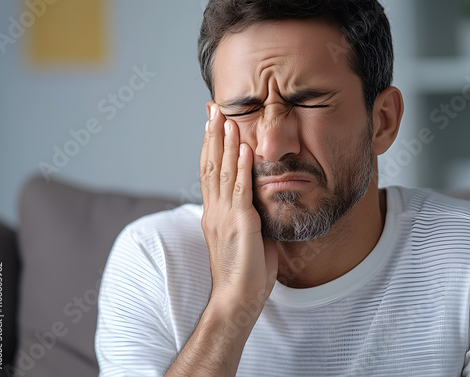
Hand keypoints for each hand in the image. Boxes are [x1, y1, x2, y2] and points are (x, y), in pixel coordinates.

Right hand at [200, 104, 277, 308]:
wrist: (236, 299)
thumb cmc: (244, 271)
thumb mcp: (246, 236)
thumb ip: (249, 213)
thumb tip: (260, 197)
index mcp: (215, 212)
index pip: (209, 171)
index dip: (210, 146)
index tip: (211, 124)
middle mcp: (214, 209)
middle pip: (210, 165)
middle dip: (213, 134)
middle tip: (212, 109)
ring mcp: (224, 216)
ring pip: (222, 172)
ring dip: (224, 143)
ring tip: (225, 117)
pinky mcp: (239, 224)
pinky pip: (240, 190)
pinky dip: (241, 167)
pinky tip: (243, 147)